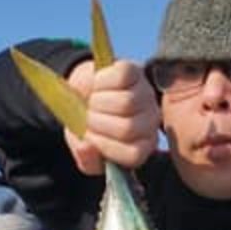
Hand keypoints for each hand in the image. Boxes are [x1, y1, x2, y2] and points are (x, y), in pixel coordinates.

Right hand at [64, 58, 159, 174]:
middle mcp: (149, 122)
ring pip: (126, 102)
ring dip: (99, 102)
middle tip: (87, 118)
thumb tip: (86, 147)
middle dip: (98, 123)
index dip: (105, 147)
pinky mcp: (136, 71)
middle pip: (128, 128)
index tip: (89, 138)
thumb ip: (86, 158)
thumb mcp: (83, 148)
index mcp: (141, 146)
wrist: (81, 93)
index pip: (133, 154)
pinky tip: (97, 85)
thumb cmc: (86, 126)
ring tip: (91, 102)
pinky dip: (102, 81)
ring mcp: (145, 95)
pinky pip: (122, 77)